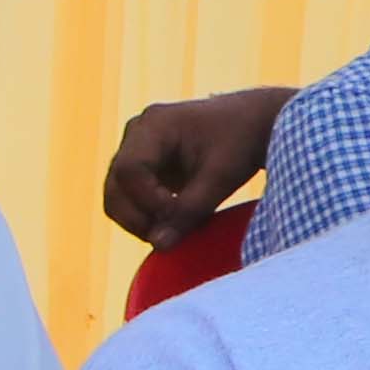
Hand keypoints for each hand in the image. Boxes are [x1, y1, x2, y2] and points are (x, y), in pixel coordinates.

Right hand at [104, 90, 286, 243]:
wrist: (253, 124)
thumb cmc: (241, 142)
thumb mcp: (220, 178)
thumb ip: (189, 211)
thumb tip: (158, 246)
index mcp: (154, 125)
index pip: (129, 171)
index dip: (147, 201)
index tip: (177, 215)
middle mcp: (136, 134)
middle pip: (115, 186)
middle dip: (138, 217)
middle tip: (170, 234)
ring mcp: (135, 150)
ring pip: (116, 196)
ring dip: (139, 220)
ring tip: (173, 229)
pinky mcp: (142, 167)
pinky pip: (128, 199)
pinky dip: (146, 216)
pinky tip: (174, 221)